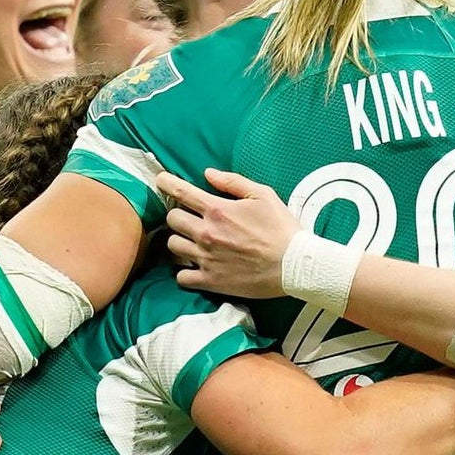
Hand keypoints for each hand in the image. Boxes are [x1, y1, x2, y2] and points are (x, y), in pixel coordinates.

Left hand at [155, 167, 300, 301]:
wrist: (294, 266)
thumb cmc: (281, 228)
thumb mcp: (263, 195)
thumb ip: (233, 182)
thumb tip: (208, 173)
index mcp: (217, 210)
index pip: (180, 192)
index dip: (166, 183)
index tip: (160, 181)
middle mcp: (206, 233)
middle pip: (172, 219)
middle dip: (178, 215)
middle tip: (189, 218)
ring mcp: (205, 258)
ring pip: (172, 246)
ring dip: (180, 241)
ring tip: (192, 242)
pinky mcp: (210, 281)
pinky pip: (181, 276)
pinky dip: (184, 271)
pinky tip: (194, 266)